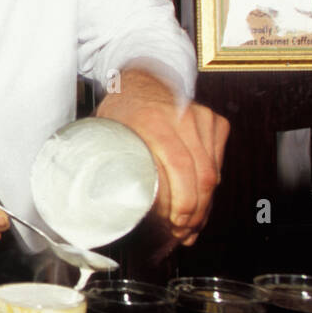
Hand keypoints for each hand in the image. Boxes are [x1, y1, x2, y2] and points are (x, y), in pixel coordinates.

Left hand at [94, 68, 228, 248]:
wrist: (145, 79)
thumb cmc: (123, 108)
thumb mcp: (108, 130)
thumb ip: (104, 160)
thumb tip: (93, 200)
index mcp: (152, 120)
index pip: (180, 166)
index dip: (183, 201)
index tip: (175, 223)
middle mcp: (182, 117)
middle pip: (202, 176)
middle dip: (194, 213)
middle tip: (182, 233)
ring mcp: (202, 118)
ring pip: (214, 174)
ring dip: (204, 206)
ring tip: (189, 227)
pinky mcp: (215, 122)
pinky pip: (218, 164)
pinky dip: (211, 189)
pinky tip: (200, 206)